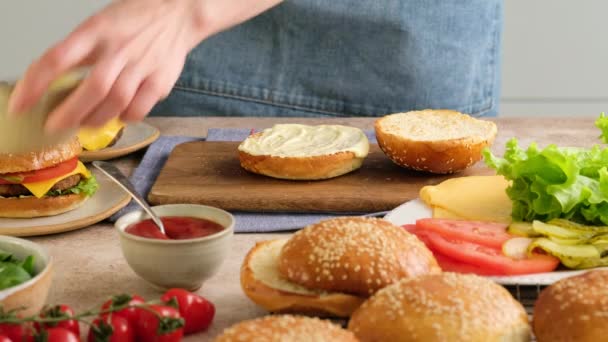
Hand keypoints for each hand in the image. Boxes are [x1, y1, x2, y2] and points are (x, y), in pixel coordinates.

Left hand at [8, 0, 281, 131]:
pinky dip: (124, 117)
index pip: (59, 58)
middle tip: (54, 125)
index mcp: (96, 30)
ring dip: (95, 119)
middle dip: (70, 112)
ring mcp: (143, 65)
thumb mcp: (98, 25)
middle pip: (93, 87)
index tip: (21, 104)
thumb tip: (49, 83)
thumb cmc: (132, 20)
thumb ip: (79, 52)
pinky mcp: (161, 80)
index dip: (36, 84)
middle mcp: (120, 48)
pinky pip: (139, 108)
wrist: (177, 13)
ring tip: (84, 125)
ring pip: (116, 101)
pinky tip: (117, 116)